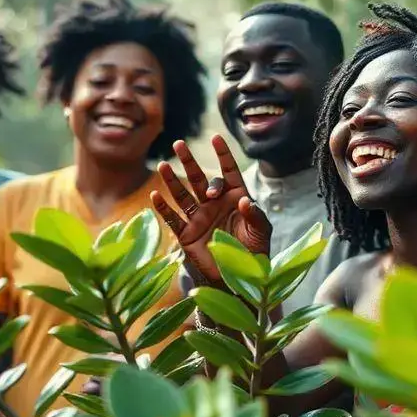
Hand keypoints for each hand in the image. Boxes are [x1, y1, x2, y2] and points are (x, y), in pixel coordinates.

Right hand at [151, 135, 271, 285]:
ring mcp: (199, 218)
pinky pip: (173, 219)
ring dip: (172, 180)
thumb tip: (244, 200)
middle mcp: (214, 204)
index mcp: (234, 198)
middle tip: (179, 144)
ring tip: (163, 165)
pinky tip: (156, 196)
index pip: (227, 172)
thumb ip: (255, 215)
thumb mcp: (260, 232)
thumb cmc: (253, 251)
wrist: (238, 277)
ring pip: (183, 195)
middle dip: (189, 162)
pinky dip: (164, 209)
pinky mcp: (187, 234)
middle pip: (199, 178)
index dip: (222, 155)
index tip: (216, 138)